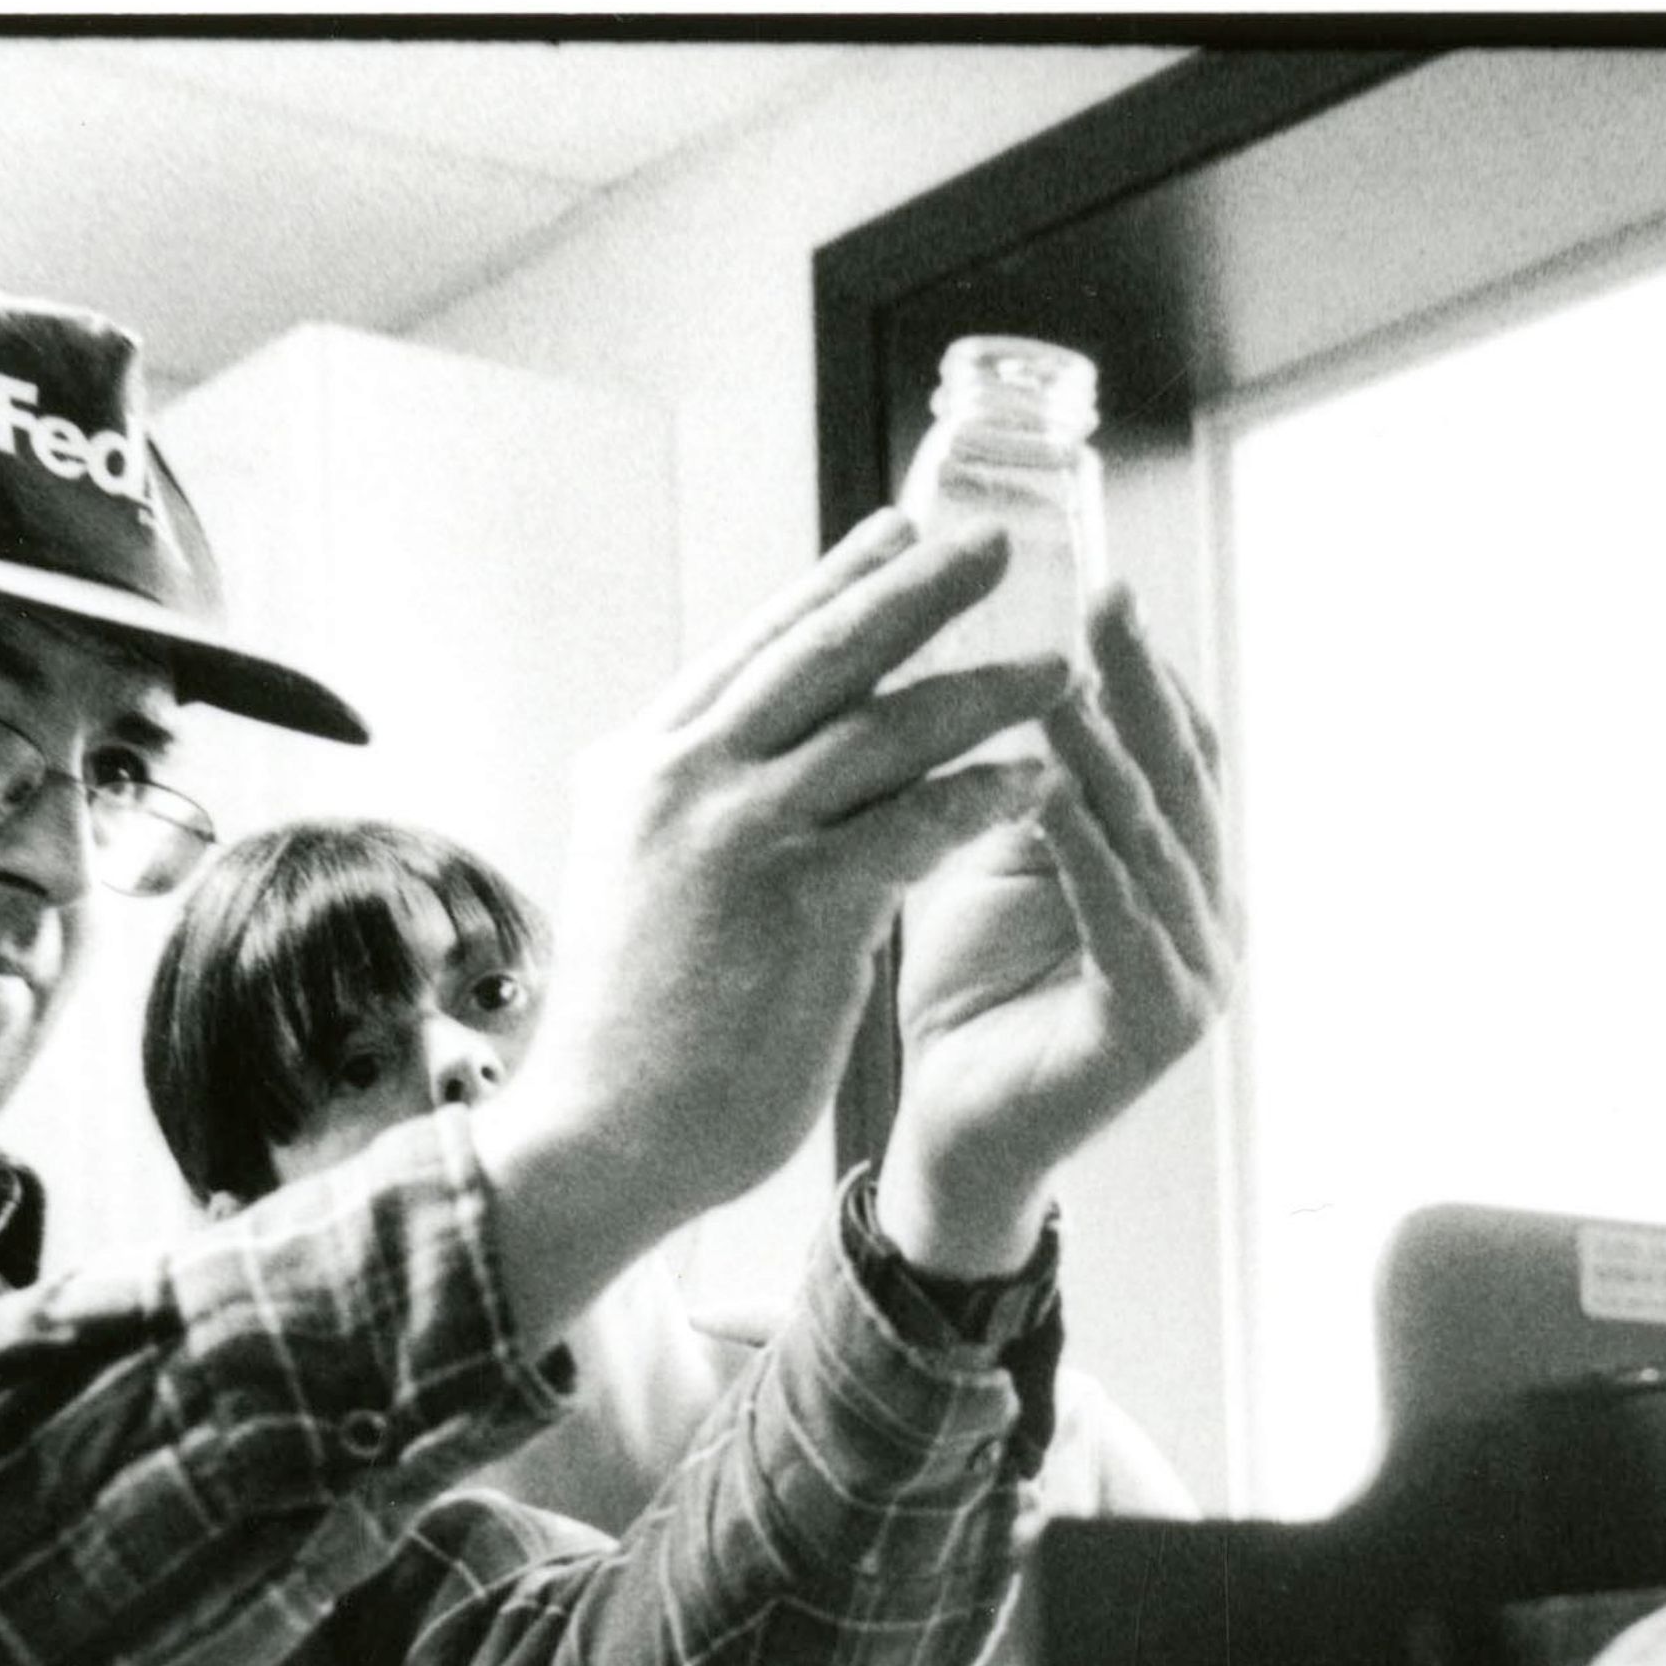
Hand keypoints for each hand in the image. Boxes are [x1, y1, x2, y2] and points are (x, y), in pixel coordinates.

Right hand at [471, 512, 1063, 1343]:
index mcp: (642, 763)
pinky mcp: (795, 906)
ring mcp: (737, 836)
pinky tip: (1041, 784)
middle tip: (998, 543)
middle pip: (823, 652)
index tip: (904, 531)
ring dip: (985, 692)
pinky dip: (982, 797)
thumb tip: (764, 764)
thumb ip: (700, 809)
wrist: (601, 1135)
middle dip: (921, 589)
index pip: (757, 646)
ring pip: (883, 728)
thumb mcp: (646, 879)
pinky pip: (911, 826)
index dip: (838, 582)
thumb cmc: (635, 1029)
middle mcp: (681, 778)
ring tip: (1064, 671)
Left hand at [876, 587, 1240, 1277]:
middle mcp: (1209, 913)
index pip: (1176, 748)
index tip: (1097, 581)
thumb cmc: (967, 990)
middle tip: (1104, 600)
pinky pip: (1125, 920)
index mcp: (1179, 867)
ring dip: (1111, 759)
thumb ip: (1023, 773)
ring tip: (1062, 682)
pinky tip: (1050, 796)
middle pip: (1181, 778)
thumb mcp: (993, 855)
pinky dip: (1089, 856)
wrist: (950, 1133)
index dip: (1143, 667)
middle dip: (1141, 687)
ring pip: (1156, 842)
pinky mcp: (1158, 1027)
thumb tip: (999, 646)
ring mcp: (1197, 972)